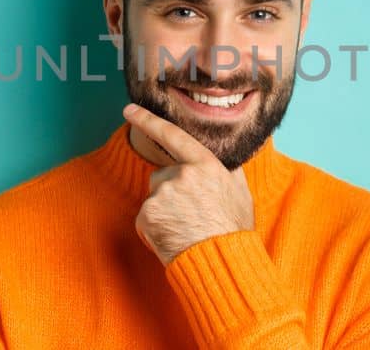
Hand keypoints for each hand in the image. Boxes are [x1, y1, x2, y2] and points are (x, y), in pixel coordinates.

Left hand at [123, 103, 254, 264]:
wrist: (221, 261)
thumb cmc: (233, 230)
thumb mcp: (240, 193)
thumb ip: (227, 171)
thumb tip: (224, 161)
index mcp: (205, 164)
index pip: (172, 136)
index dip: (149, 120)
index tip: (129, 109)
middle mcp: (182, 174)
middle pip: (162, 175)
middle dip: (170, 192)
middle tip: (190, 215)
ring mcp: (162, 194)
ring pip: (154, 198)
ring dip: (163, 212)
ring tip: (185, 228)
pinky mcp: (147, 215)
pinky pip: (146, 219)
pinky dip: (154, 229)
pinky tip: (172, 237)